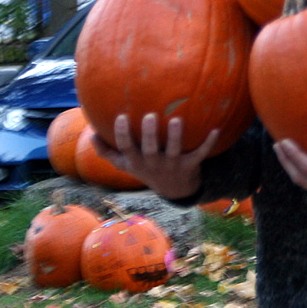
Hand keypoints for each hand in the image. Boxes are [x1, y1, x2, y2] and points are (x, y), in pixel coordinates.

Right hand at [93, 113, 218, 199]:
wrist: (175, 190)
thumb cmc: (147, 170)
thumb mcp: (126, 165)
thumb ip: (107, 153)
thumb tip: (90, 135)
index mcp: (137, 162)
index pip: (126, 149)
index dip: (123, 135)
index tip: (122, 116)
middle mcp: (154, 164)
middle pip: (149, 150)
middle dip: (149, 135)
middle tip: (149, 116)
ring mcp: (172, 165)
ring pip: (174, 151)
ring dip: (175, 136)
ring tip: (176, 120)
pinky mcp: (191, 165)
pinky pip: (200, 154)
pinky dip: (208, 143)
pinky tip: (216, 129)